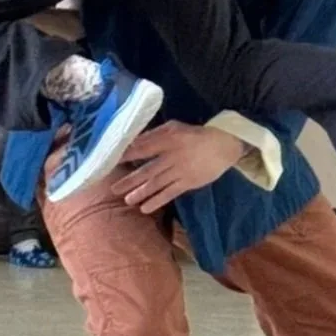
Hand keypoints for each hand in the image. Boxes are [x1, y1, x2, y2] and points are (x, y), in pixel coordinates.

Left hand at [112, 121, 245, 213]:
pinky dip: (157, 201)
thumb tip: (132, 143)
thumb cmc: (193, 135)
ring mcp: (180, 171)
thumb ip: (154, 135)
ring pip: (157, 184)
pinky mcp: (188, 182)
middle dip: (130, 180)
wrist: (223, 145)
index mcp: (168, 138)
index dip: (127, 155)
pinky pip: (170, 193)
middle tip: (114, 188)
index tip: (112, 162)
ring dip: (141, 192)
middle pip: (147, 170)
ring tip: (127, 200)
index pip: (143, 147)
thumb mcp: (173, 127)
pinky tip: (145, 208)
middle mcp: (173, 155)